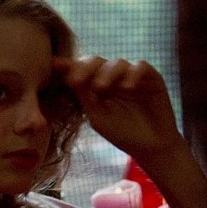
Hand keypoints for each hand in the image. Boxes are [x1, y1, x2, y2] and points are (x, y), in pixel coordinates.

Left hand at [53, 56, 182, 160]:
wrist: (150, 146)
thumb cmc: (122, 133)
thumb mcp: (98, 116)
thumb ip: (84, 97)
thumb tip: (67, 77)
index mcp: (96, 84)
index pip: (81, 70)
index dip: (69, 66)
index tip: (55, 65)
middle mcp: (113, 76)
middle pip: (97, 61)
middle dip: (85, 68)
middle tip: (77, 80)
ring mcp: (132, 75)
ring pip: (117, 63)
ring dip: (107, 73)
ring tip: (100, 88)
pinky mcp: (151, 77)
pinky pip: (141, 66)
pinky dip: (132, 74)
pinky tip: (127, 87)